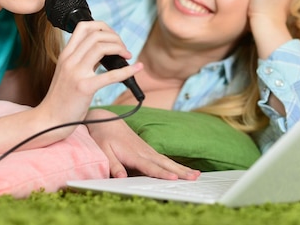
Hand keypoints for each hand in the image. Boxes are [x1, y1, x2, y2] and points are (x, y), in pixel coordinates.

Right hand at [37, 22, 142, 133]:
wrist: (50, 119)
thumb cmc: (62, 98)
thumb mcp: (69, 73)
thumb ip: (84, 61)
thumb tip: (106, 52)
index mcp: (66, 55)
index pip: (84, 27)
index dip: (103, 27)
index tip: (113, 37)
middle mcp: (70, 60)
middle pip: (96, 35)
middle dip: (115, 38)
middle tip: (124, 50)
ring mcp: (76, 73)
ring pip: (101, 47)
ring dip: (120, 47)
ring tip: (127, 56)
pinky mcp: (84, 88)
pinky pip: (110, 74)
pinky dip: (127, 70)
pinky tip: (137, 68)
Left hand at [85, 109, 200, 179]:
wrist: (106, 120)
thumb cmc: (104, 137)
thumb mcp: (103, 151)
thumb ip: (113, 164)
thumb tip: (122, 177)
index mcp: (133, 153)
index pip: (150, 166)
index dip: (162, 173)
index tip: (174, 178)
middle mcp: (143, 151)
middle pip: (164, 163)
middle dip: (180, 171)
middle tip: (194, 178)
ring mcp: (147, 150)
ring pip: (167, 161)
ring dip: (182, 168)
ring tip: (196, 175)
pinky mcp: (148, 150)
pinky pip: (164, 159)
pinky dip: (175, 165)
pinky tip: (184, 171)